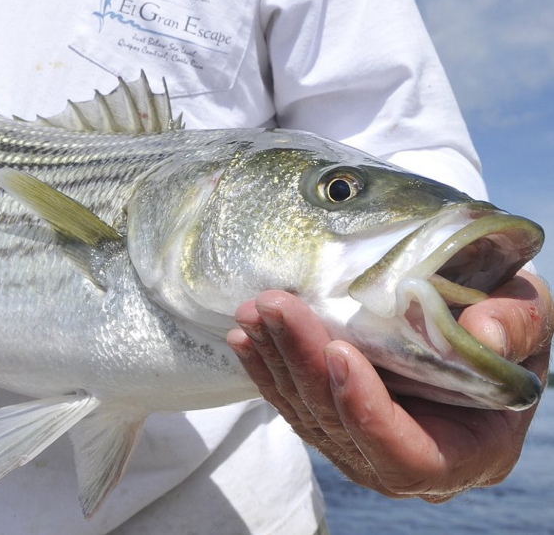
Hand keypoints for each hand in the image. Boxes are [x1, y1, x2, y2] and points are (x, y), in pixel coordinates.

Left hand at [227, 270, 551, 500]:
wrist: (477, 327)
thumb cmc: (506, 327)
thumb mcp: (529, 319)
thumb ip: (516, 325)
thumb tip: (482, 332)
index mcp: (467, 453)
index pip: (405, 454)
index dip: (367, 409)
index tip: (339, 352)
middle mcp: (405, 461)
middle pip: (340, 427)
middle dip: (303, 364)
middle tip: (276, 309)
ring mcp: (362, 447)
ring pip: (308, 414)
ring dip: (276, 361)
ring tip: (254, 313)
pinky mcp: (333, 424)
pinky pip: (293, 403)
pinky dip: (267, 368)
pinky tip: (245, 336)